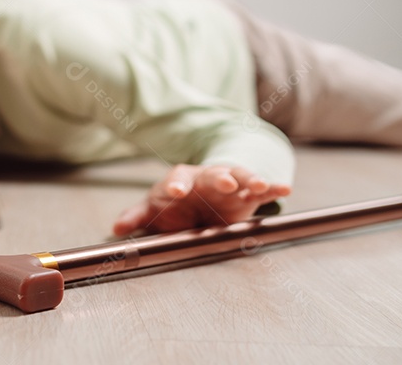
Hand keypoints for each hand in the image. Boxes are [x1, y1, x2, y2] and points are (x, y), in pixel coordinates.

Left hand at [113, 164, 290, 234]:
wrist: (198, 196)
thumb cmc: (174, 203)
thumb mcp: (154, 209)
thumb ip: (137, 216)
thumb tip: (117, 227)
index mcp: (181, 180)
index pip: (178, 179)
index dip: (177, 185)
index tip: (177, 192)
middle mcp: (206, 179)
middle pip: (213, 174)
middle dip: (218, 177)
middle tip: (223, 182)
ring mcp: (228, 185)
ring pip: (239, 177)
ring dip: (248, 179)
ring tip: (259, 184)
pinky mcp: (246, 196)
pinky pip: (260, 189)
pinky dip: (272, 187)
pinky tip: (283, 187)